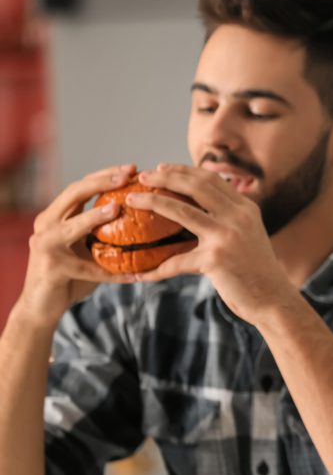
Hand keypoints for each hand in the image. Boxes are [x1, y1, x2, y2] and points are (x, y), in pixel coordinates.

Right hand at [16, 165, 136, 326]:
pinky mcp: (51, 267)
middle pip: (74, 193)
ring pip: (72, 225)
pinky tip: (133, 274)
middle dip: (102, 181)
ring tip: (118, 207)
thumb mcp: (88, 248)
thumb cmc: (71, 276)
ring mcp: (44, 244)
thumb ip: (105, 233)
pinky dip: (111, 272)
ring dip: (95, 216)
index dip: (106, 174)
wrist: (42, 306)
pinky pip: (87, 268)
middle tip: (129, 175)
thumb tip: (147, 221)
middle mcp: (46, 223)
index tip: (133, 168)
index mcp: (56, 215)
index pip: (82, 186)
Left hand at [127, 164, 298, 321]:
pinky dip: (156, 269)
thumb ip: (230, 219)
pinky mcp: (216, 259)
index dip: (183, 170)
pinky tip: (139, 273)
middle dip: (165, 177)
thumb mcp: (248, 235)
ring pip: (182, 211)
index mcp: (246, 208)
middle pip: (196, 186)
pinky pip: (177, 261)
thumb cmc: (257, 270)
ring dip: (152, 202)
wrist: (273, 298)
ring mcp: (227, 236)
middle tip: (142, 177)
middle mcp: (239, 216)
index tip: (161, 168)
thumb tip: (200, 210)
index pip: (211, 179)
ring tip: (132, 201)